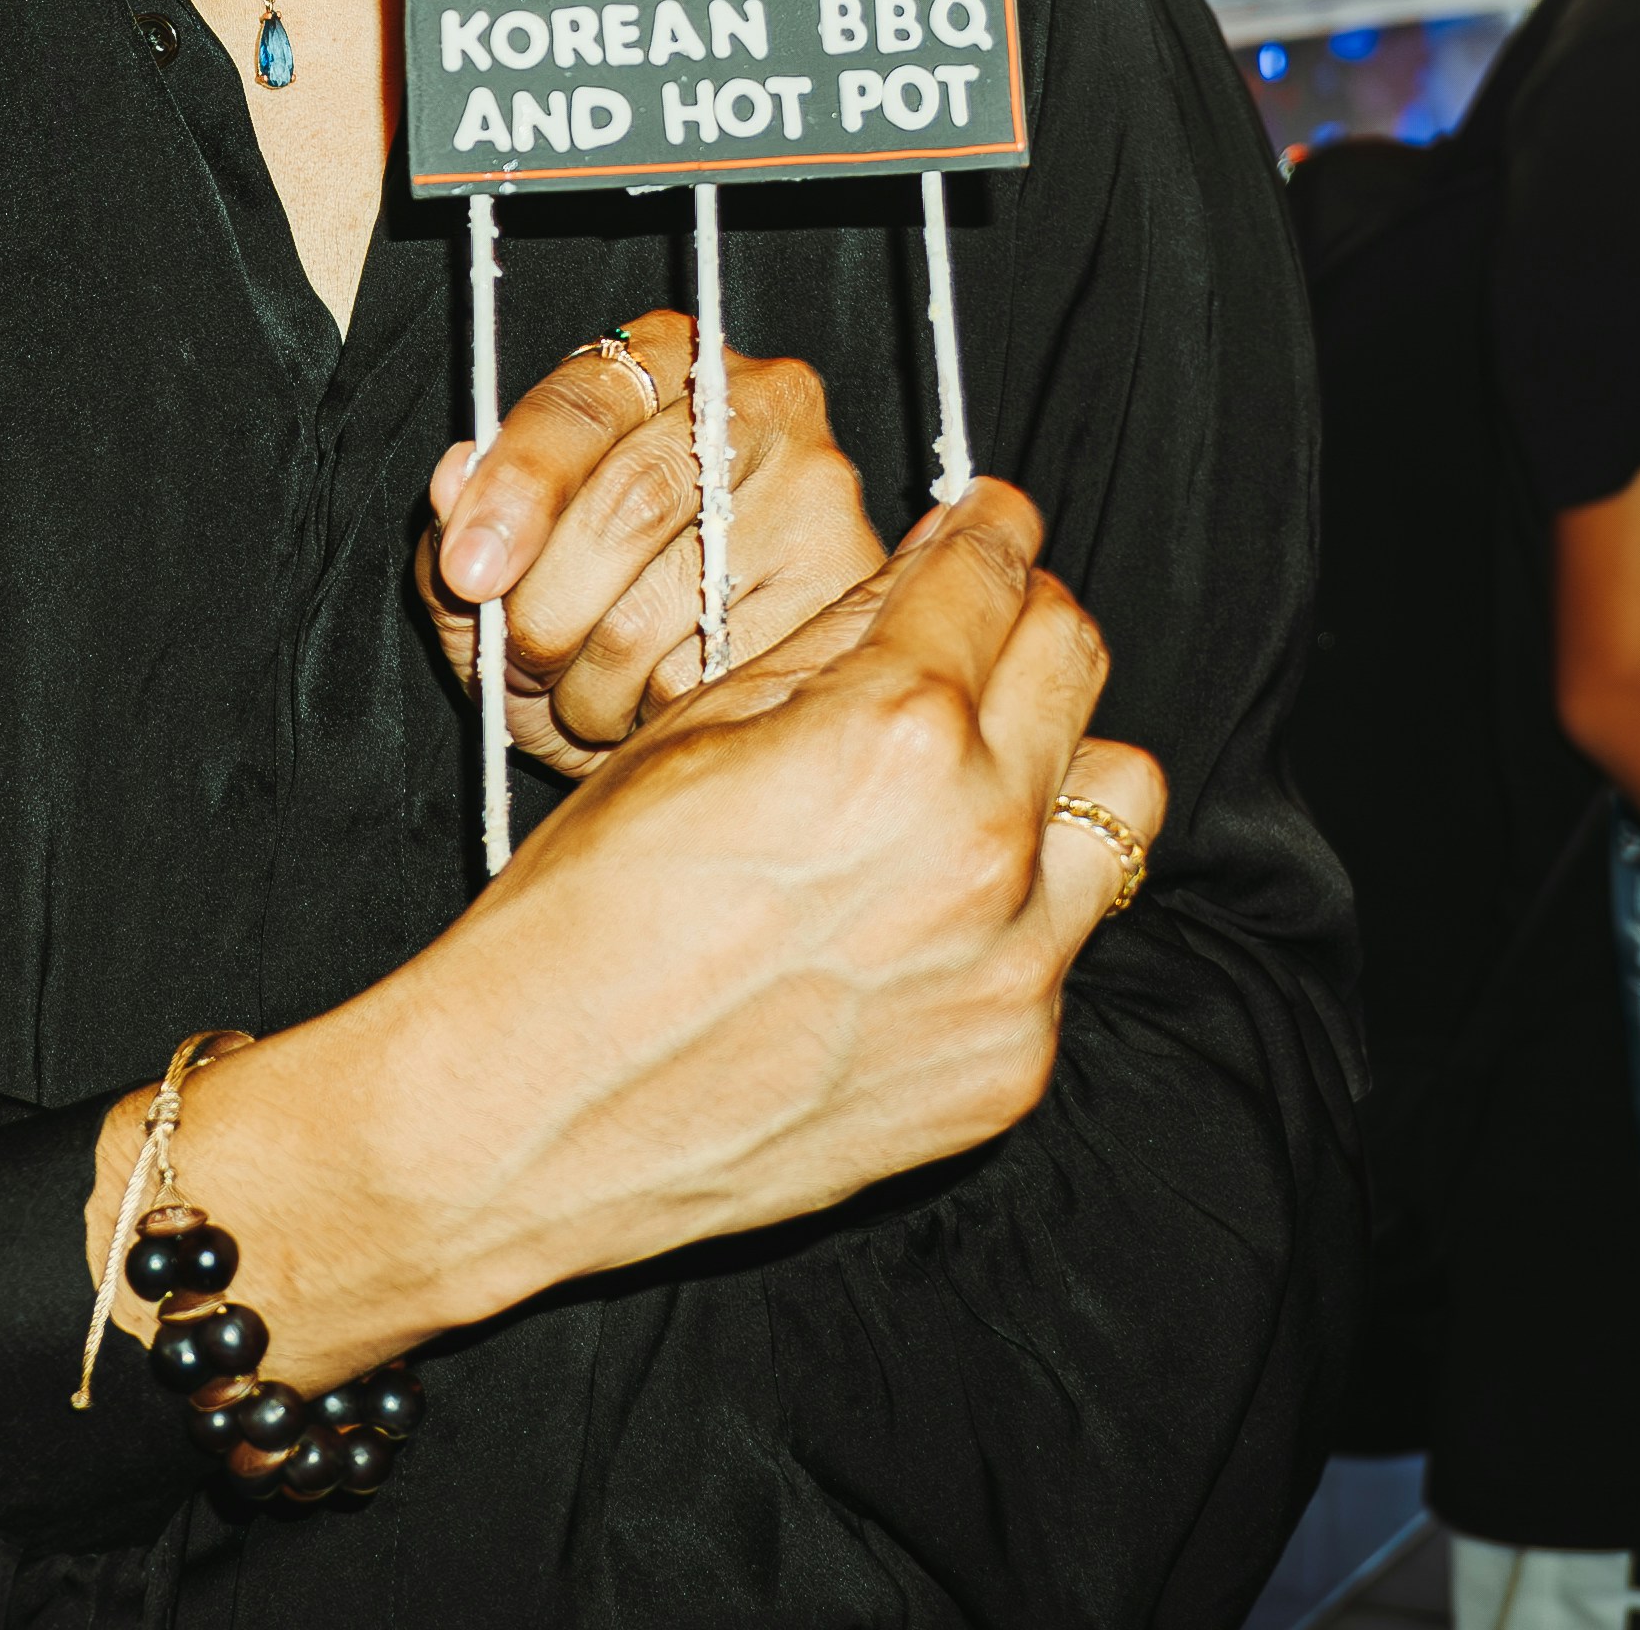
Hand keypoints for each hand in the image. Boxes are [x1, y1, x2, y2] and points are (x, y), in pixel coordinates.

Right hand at [149, 485, 1159, 1390]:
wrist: (528, 1118)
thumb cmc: (579, 918)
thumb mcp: (689, 734)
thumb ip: (829, 647)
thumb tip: (916, 581)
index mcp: (894, 734)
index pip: (997, 571)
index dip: (987, 525)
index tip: (984, 521)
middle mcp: (981, 846)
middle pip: (1076, 661)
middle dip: (1022, 622)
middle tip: (970, 630)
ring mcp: (1009, 968)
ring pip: (1110, 803)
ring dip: (1048, 767)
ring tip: (962, 784)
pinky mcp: (1007, 1063)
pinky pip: (1057, 942)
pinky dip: (1006, 911)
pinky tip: (906, 923)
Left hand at [420, 309, 888, 772]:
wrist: (699, 690)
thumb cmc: (583, 595)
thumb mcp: (502, 553)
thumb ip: (465, 517)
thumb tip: (456, 477)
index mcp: (662, 357)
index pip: (582, 405)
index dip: (518, 490)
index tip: (472, 571)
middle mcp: (760, 398)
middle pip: (632, 502)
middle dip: (549, 605)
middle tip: (520, 660)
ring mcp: (818, 490)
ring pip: (671, 605)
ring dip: (593, 682)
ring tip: (584, 690)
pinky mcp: (850, 585)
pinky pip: (724, 672)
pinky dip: (657, 713)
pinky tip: (649, 705)